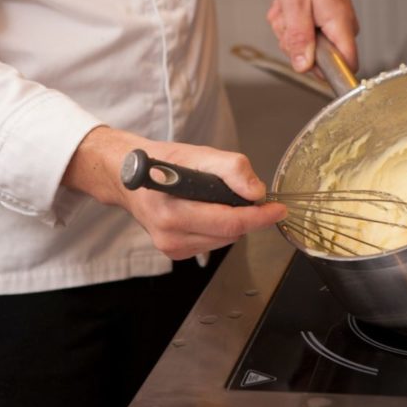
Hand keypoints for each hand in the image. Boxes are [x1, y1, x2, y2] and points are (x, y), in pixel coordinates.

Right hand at [62, 127, 285, 259]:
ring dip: (232, 222)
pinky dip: (219, 228)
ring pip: (224, 240)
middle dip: (246, 216)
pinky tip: (206, 211)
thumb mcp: (199, 153)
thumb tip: (256, 192)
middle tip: (243, 194)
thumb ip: (231, 168)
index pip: (229, 222)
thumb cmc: (162, 162)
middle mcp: (169, 235)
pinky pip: (213, 243)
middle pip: (230, 233)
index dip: (259, 217)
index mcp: (172, 211)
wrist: (128, 176)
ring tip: (216, 199)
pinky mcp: (174, 252)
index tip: (278, 209)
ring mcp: (171, 247)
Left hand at [267, 0, 358, 72]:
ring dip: (291, 34)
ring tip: (290, 12)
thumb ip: (300, 39)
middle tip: (289, 22)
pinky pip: (308, 38)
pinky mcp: (328, 26)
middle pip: (320, 61)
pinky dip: (294, 27)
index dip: (326, 70)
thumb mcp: (295, 6)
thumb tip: (303, 67)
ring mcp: (336, 28)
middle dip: (296, 46)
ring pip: (309, 50)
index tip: (306, 58)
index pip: (347, 65)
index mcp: (341, 26)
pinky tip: (294, 12)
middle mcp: (344, 30)